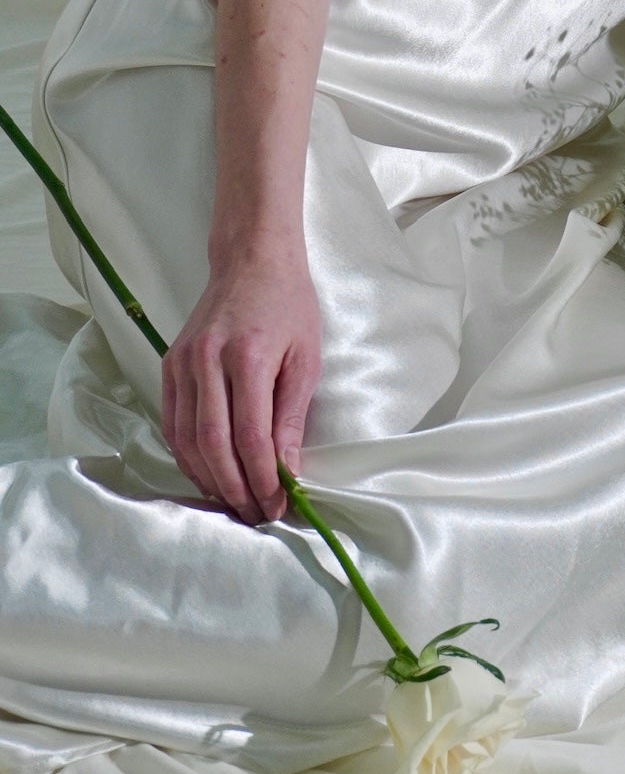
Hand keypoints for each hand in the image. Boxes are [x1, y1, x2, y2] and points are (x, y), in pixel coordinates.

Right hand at [161, 246, 321, 524]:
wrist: (252, 259)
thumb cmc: (288, 305)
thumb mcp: (306, 358)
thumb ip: (292, 417)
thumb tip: (287, 472)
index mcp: (247, 357)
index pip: (250, 438)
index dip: (263, 480)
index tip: (277, 504)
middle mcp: (207, 361)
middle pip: (213, 446)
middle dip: (234, 489)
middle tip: (255, 513)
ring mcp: (182, 363)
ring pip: (186, 440)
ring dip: (208, 479)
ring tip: (233, 502)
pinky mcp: (169, 365)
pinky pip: (172, 423)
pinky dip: (187, 455)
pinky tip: (207, 473)